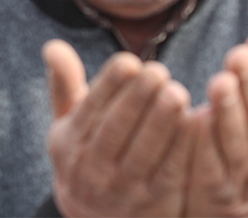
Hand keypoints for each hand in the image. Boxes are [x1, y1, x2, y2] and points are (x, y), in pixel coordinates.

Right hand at [43, 40, 192, 216]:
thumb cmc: (87, 151)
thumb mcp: (68, 121)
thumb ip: (64, 83)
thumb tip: (53, 45)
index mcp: (71, 141)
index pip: (90, 109)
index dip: (109, 85)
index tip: (129, 62)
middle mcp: (92, 168)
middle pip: (116, 130)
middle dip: (137, 100)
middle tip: (158, 71)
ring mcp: (123, 189)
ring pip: (143, 152)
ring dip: (161, 122)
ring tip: (177, 92)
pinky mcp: (155, 203)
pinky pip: (169, 172)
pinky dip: (181, 148)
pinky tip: (195, 121)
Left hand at [185, 30, 247, 217]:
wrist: (235, 206)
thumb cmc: (246, 143)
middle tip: (238, 54)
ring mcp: (241, 178)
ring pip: (239, 145)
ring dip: (230, 112)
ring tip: (220, 80)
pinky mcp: (214, 193)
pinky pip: (211, 169)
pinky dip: (205, 145)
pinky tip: (195, 120)